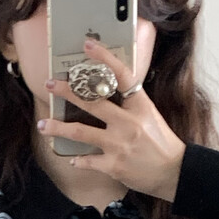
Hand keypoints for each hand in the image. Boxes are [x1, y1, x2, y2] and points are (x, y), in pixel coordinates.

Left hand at [38, 39, 185, 202]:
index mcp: (140, 106)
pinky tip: (72, 158)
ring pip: (81, 132)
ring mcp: (119, 144)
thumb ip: (130, 105)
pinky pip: (88, 161)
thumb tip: (108, 93)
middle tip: (50, 84)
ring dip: (58, 128)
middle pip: (91, 102)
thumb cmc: (162, 144)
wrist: (174, 173)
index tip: (88, 45)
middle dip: (67, 92)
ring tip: (43, 125)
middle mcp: (128, 122)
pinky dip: (78, 160)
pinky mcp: (114, 165)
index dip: (104, 58)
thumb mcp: (150, 116)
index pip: (122, 75)